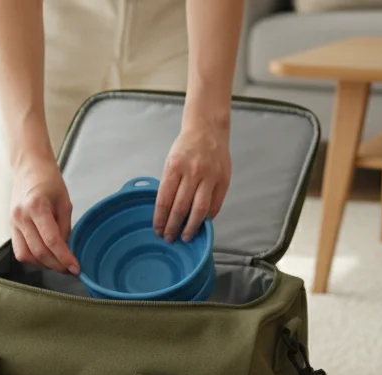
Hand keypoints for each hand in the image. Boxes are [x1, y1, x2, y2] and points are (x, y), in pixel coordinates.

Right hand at [10, 158, 78, 274]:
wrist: (29, 167)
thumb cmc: (49, 180)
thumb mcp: (65, 202)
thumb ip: (65, 228)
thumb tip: (65, 251)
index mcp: (37, 206)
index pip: (52, 241)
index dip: (65, 258)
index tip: (76, 268)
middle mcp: (21, 216)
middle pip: (39, 252)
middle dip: (57, 265)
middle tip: (70, 269)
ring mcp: (13, 223)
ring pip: (26, 256)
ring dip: (44, 264)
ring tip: (58, 262)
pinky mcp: (11, 227)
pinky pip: (20, 251)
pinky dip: (33, 258)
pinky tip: (46, 257)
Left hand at [154, 124, 230, 242]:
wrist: (208, 129)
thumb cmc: (186, 147)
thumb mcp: (171, 162)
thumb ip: (170, 185)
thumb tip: (167, 212)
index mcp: (174, 167)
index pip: (164, 200)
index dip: (160, 219)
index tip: (158, 230)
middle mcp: (192, 172)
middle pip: (180, 208)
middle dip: (173, 227)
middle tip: (169, 237)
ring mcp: (210, 176)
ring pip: (199, 210)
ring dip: (191, 227)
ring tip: (185, 236)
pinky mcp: (223, 180)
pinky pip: (215, 205)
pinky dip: (207, 217)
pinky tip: (201, 223)